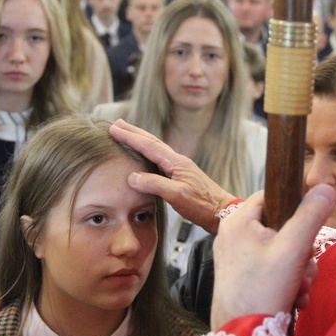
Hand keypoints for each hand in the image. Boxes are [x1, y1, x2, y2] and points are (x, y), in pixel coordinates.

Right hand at [109, 119, 234, 233]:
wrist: (221, 212)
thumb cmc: (202, 205)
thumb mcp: (177, 195)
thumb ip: (155, 184)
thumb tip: (131, 177)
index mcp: (176, 162)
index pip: (148, 145)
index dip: (130, 137)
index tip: (114, 129)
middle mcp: (177, 161)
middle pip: (152, 142)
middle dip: (134, 132)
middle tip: (117, 123)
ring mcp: (179, 168)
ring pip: (155, 149)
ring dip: (140, 140)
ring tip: (127, 134)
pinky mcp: (180, 177)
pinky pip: (159, 160)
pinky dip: (147, 153)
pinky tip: (144, 156)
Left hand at [210, 184, 334, 329]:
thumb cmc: (261, 290)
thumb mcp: (292, 249)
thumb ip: (310, 216)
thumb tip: (326, 188)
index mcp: (238, 221)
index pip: (272, 195)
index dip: (295, 206)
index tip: (309, 224)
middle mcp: (234, 237)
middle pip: (281, 227)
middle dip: (302, 250)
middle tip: (305, 267)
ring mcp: (238, 259)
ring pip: (281, 251)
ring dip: (299, 270)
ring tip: (300, 288)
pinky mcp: (243, 279)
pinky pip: (273, 270)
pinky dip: (288, 283)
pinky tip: (294, 299)